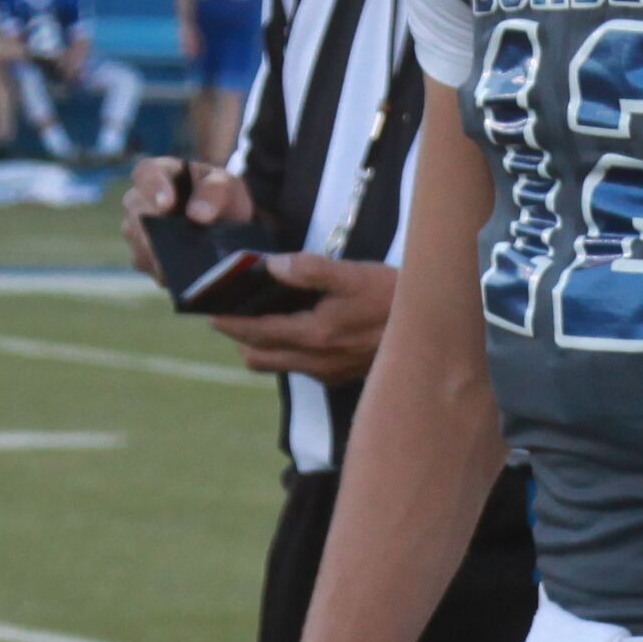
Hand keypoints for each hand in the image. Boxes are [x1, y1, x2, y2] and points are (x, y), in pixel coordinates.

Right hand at [115, 152, 214, 277]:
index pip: (146, 174)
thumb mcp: (226, 186)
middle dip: (156, 230)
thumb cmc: (220, 196)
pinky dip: (165, 271)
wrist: (226, 224)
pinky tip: (184, 274)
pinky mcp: (143, 257)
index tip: (167, 204)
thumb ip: (215, 192)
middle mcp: (139, 200)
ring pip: (139, 243)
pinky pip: (147, 266)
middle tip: (177, 244)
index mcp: (159, 172)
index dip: (153, 189)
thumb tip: (198, 215)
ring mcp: (136, 230)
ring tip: (187, 263)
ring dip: (161, 255)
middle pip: (137, 213)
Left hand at [218, 254, 389, 383]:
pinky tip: (299, 328)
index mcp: (314, 335)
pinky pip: (300, 368)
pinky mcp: (340, 376)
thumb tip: (271, 265)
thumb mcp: (354, 275)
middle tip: (231, 311)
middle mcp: (316, 361)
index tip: (209, 310)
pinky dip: (288, 351)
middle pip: (258, 356)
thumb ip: (310, 269)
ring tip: (262, 318)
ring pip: (277, 364)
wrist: (433, 332)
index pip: (255, 332)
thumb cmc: (394, 298)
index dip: (228, 321)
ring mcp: (328, 372)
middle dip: (239, 335)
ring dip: (262, 345)